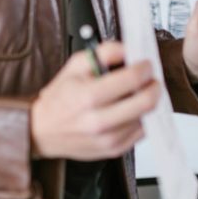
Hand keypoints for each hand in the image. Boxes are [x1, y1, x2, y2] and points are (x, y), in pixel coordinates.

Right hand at [30, 42, 160, 159]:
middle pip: (147, 102)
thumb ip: (103, 52)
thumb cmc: (60, 98)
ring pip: (148, 117)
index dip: (145, 68)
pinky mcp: (115, 149)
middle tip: (151, 80)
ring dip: (149, 103)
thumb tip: (128, 49)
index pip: (133, 79)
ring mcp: (109, 138)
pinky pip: (143, 132)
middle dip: (154, 86)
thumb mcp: (74, 67)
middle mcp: (99, 121)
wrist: (42, 131)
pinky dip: (143, 118)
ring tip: (140, 94)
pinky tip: (133, 110)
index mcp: (88, 97)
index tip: (145, 64)